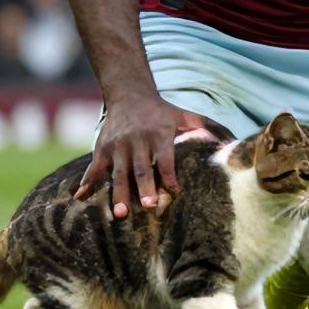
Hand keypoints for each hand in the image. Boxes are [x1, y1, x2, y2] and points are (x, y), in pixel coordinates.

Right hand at [75, 93, 212, 217]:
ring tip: (119, 214)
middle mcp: (138, 141)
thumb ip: (203, 129)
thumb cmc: (162, 112)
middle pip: (141, 168)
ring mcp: (118, 147)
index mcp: (160, 135)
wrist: (129, 94)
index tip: (175, 191)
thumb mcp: (184, 116)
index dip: (170, 174)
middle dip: (145, 188)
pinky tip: (80, 198)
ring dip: (119, 193)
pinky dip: (86, 183)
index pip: (166, 157)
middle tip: (148, 206)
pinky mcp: (102, 149)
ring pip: (119, 173)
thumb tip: (228, 143)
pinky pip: (94, 169)